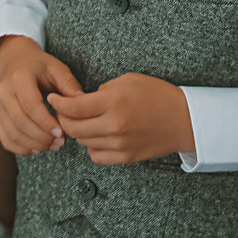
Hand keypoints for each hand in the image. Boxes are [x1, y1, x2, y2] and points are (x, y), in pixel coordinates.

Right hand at [0, 35, 82, 154]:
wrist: (16, 62)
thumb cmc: (38, 66)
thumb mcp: (56, 68)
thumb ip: (69, 85)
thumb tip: (82, 103)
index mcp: (19, 78)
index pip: (30, 106)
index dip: (46, 123)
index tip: (61, 133)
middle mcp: (3, 92)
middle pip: (20, 122)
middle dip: (42, 137)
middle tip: (60, 142)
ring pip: (13, 134)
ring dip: (34, 144)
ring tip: (52, 145)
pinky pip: (6, 139)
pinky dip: (22, 148)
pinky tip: (38, 147)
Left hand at [49, 73, 195, 164]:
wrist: (184, 120)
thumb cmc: (157, 95)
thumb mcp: (128, 81)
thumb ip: (101, 90)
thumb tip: (82, 100)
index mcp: (113, 103)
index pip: (72, 108)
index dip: (57, 103)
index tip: (52, 98)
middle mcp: (114, 125)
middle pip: (72, 128)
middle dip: (62, 118)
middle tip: (63, 111)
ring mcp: (120, 144)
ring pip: (82, 142)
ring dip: (77, 132)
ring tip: (82, 121)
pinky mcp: (126, 157)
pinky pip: (96, 156)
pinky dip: (91, 146)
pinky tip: (96, 135)